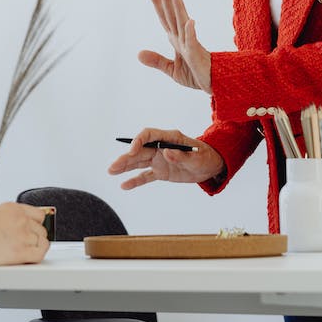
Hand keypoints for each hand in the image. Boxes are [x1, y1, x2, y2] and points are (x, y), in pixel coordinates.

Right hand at [0, 202, 49, 270]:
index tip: (33, 232)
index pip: (39, 215)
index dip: (35, 226)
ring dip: (35, 248)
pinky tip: (27, 259)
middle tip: (23, 246)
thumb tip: (18, 229)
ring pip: (43, 242)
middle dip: (34, 238)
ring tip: (21, 253)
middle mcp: (20, 219)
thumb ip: (9, 219)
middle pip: (42, 230)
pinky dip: (36, 257)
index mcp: (13, 208)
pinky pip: (41, 254)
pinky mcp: (21, 251)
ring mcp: (22, 234)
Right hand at [107, 128, 224, 189]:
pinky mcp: (160, 172)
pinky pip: (145, 176)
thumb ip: (182, 155)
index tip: (132, 150)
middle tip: (113, 167)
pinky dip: (135, 181)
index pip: (149, 135)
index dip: (138, 141)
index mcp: (169, 138)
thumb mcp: (197, 157)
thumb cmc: (205, 156)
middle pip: (139, 150)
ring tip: (111, 171)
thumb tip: (166, 152)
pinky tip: (124, 185)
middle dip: (126, 157)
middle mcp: (160, 147)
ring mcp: (159, 160)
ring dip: (125, 166)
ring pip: (138, 162)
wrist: (210, 166)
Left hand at [137, 0, 211, 92]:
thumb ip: (157, 60)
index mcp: (176, 39)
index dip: (158, 4)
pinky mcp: (196, 54)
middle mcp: (182, 38)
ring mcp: (189, 44)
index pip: (165, 18)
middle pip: (172, 15)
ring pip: (182, 23)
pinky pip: (193, 41)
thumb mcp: (171, 69)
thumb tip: (138, 54)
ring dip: (178, 7)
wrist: (213, 85)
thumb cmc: (196, 75)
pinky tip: (190, 21)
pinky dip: (190, 32)